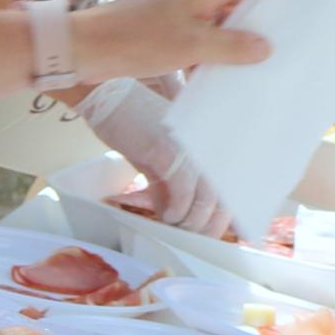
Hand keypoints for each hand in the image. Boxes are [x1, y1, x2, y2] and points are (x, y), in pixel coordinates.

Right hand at [72, 77, 227, 231]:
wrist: (104, 95)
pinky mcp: (168, 148)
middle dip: (211, 225)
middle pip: (223, 194)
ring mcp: (189, 145)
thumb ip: (169, 185)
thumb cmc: (129, 124)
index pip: (230, 182)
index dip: (228, 212)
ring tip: (179, 230)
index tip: (219, 233)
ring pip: (207, 197)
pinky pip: (183, 190)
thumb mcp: (155, 158)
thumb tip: (174, 217)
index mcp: (206, 141)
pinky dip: (177, 210)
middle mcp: (205, 142)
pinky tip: (167, 217)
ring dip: (194, 222)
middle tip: (195, 239)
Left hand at [74, 0, 284, 84]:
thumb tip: (265, 46)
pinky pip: (207, 25)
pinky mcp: (172, 19)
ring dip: (244, 26)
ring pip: (225, 9)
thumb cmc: (138, 39)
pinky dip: (221, 40)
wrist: (89, 47)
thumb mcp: (191, 45)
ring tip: (275, 42)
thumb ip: (231, 45)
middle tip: (302, 10)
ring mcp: (184, 1)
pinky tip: (232, 63)